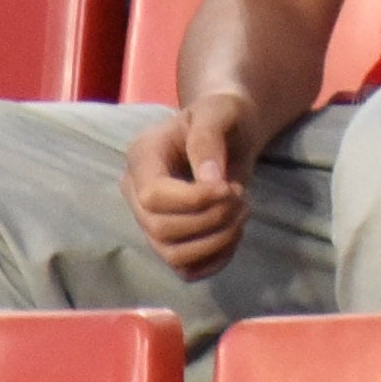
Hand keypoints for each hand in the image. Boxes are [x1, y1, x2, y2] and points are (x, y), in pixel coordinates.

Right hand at [123, 99, 251, 272]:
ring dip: (218, 240)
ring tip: (242, 210)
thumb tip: (209, 183)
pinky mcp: (173, 242)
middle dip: (212, 218)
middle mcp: (138, 194)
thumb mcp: (220, 111)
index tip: (229, 186)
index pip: (153, 197)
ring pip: (174, 256)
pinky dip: (218, 259)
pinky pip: (189, 271)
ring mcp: (152, 222)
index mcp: (142, 158)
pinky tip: (234, 231)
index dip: (195, 200)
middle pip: (161, 230)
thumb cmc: (223, 115)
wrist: (231, 129)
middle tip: (241, 196)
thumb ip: (208, 140)